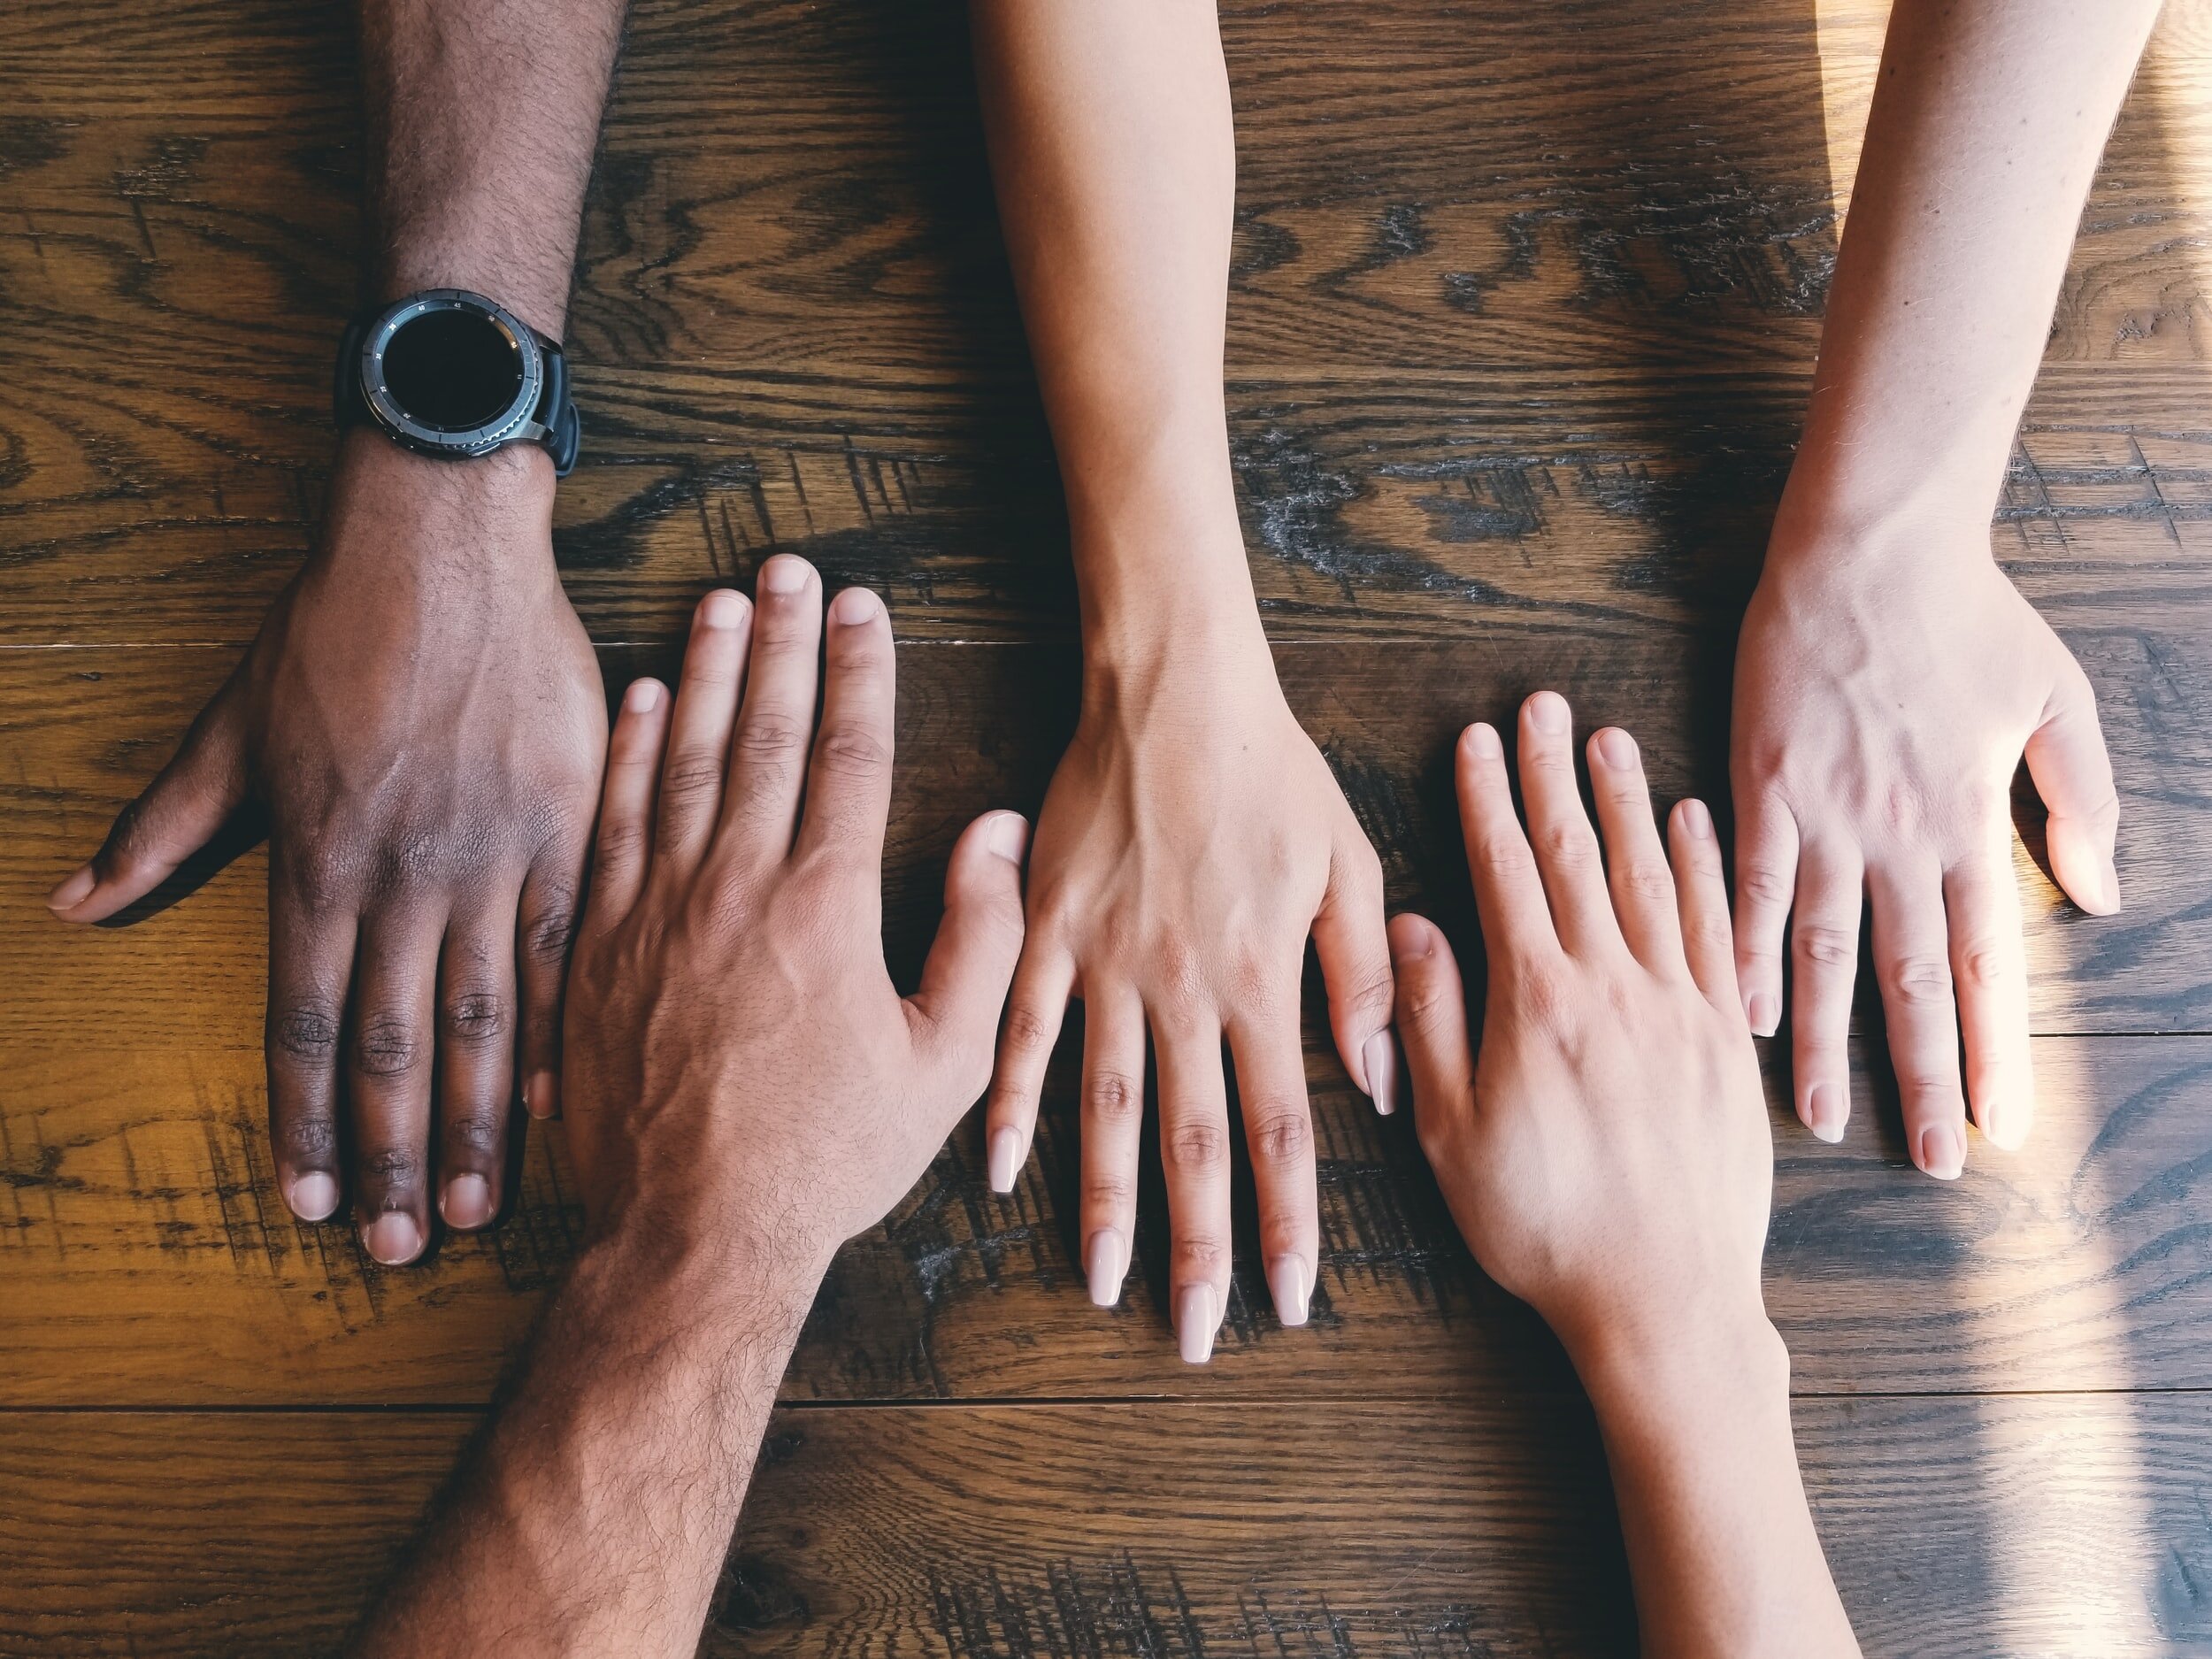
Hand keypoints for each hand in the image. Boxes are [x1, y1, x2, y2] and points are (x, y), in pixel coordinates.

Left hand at [47, 433, 605, 1260]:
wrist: (443, 545)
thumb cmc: (332, 629)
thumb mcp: (229, 727)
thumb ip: (164, 827)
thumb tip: (75, 904)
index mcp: (318, 861)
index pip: (303, 1024)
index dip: (303, 1125)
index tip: (306, 1205)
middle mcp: (404, 877)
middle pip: (392, 1045)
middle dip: (388, 1157)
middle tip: (398, 1248)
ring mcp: (492, 857)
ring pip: (484, 1017)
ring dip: (473, 1122)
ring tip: (472, 1205)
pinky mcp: (565, 828)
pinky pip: (568, 949)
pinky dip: (563, 1029)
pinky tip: (559, 1100)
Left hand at [559, 557, 1028, 1270]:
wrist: (692, 1233)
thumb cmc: (828, 1156)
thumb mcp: (943, 1063)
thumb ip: (981, 938)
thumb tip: (994, 832)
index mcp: (826, 907)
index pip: (847, 755)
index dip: (859, 670)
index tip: (865, 606)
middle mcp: (736, 887)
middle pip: (762, 733)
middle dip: (782, 640)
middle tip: (789, 568)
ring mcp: (656, 910)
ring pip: (683, 759)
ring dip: (706, 671)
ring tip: (721, 600)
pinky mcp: (596, 944)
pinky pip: (613, 822)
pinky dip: (629, 753)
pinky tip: (644, 699)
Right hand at [984, 621, 1392, 1361]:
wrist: (1173, 687)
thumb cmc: (1272, 770)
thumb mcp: (1348, 863)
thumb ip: (1361, 977)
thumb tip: (1380, 1084)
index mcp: (1262, 979)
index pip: (1282, 1130)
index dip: (1288, 1223)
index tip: (1290, 1298)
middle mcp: (1183, 989)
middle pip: (1192, 1143)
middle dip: (1199, 1247)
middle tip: (1196, 1334)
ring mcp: (1107, 963)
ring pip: (1105, 1107)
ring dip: (1104, 1203)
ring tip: (1102, 1282)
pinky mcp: (1048, 931)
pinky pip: (1023, 1032)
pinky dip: (1009, 1104)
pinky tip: (999, 1171)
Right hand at [1393, 692, 1857, 1658]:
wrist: (1665, 1300)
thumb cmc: (1542, 1227)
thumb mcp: (1452, 1134)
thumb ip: (1430, 1021)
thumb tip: (1413, 927)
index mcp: (1539, 1004)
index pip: (1508, 874)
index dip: (1488, 801)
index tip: (1478, 739)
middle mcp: (1616, 987)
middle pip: (1580, 857)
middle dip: (1554, 776)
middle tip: (1543, 705)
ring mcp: (1681, 1009)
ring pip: (1651, 878)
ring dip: (1627, 803)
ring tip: (1609, 739)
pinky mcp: (1726, 1040)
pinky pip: (1716, 930)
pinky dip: (1702, 868)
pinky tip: (1691, 824)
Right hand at [1730, 530, 2119, 1173]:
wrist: (1869, 548)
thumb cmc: (1968, 616)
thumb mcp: (2058, 699)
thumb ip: (2081, 801)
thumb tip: (2102, 897)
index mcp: (1969, 822)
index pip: (1985, 961)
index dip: (1995, 1049)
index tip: (2003, 1126)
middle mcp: (1898, 836)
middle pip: (1908, 979)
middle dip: (1922, 1078)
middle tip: (1929, 1161)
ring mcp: (1824, 815)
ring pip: (1825, 950)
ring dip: (1823, 1042)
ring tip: (1818, 1119)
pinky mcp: (1762, 786)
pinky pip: (1751, 885)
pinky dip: (1745, 952)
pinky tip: (1740, 1013)